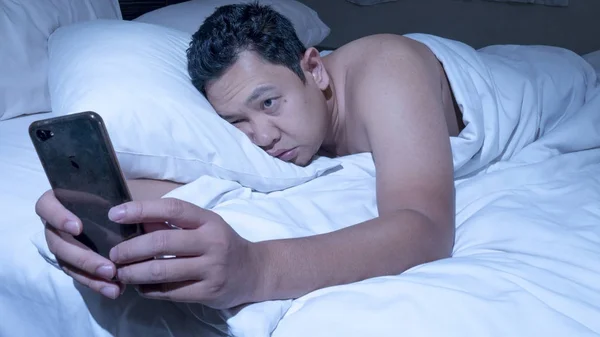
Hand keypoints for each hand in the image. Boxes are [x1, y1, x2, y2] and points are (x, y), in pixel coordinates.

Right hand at [36, 190, 122, 298]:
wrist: (122, 213)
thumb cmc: (115, 198)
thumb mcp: (115, 194)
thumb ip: (114, 200)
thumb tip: (124, 211)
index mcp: (59, 202)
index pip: (46, 207)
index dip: (59, 218)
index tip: (78, 228)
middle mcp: (55, 226)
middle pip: (59, 244)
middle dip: (84, 258)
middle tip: (108, 268)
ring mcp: (62, 246)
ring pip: (68, 264)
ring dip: (91, 276)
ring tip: (113, 287)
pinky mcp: (72, 262)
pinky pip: (79, 275)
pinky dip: (96, 283)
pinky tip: (114, 290)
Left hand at [108, 198, 262, 308]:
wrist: (254, 272)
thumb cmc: (221, 244)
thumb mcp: (204, 226)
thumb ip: (173, 223)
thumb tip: (134, 220)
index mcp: (209, 220)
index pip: (172, 209)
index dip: (141, 209)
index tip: (115, 214)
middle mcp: (212, 242)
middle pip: (162, 242)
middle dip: (130, 249)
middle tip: (114, 254)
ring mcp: (212, 269)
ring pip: (161, 271)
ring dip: (133, 272)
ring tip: (121, 272)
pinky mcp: (209, 292)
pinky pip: (170, 292)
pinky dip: (148, 290)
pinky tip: (141, 287)